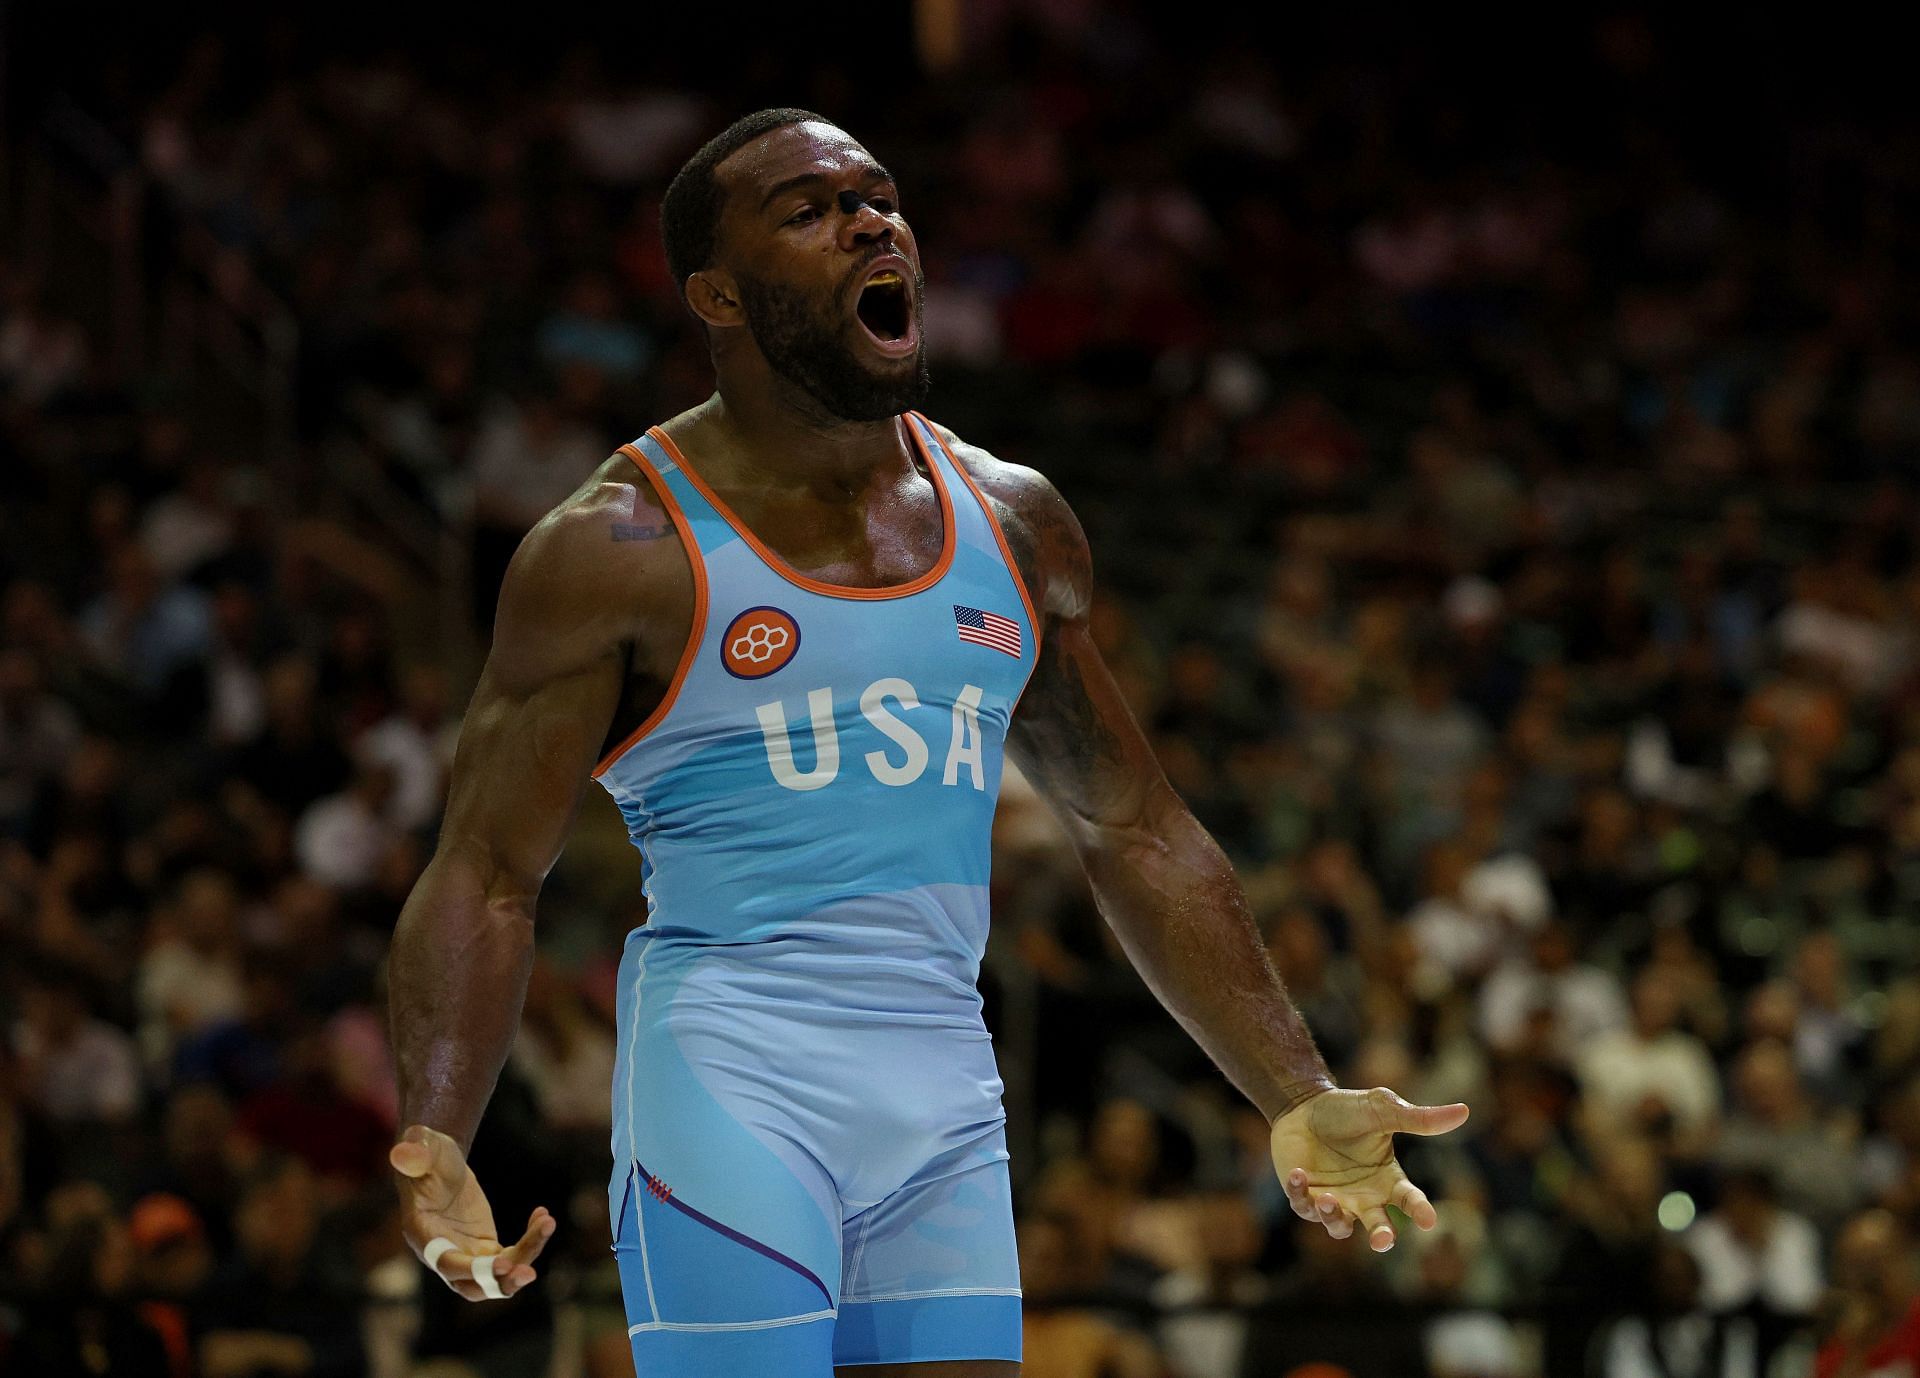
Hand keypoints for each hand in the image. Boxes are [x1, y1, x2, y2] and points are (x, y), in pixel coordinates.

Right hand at [390, 1124, 554, 1300]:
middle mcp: (443, 1254)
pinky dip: (530, 1242)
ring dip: (525, 1258)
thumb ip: (414, 1153)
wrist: (439, 1162)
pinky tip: (543, 1216)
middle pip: (472, 1286)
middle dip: (500, 1283)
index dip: (472, 1269)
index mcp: (423, 1234)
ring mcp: (465, 1254)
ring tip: (547, 1224)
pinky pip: (511, 1257)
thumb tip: (403, 1152)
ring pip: (497, 1276)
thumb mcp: (423, 1148)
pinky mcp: (484, 1248)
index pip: (446, 1263)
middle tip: (529, 1273)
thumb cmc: (426, 1152)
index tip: (501, 1264)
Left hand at [1270, 1086, 1468, 1251]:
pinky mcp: (1305, 1197)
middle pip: (1379, 1227)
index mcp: (1387, 1179)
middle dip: (1382, 1236)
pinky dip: (1300, 1194)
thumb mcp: (1382, 1110)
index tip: (1429, 1221)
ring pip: (1340, 1226)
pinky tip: (1299, 1173)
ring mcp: (1336, 1200)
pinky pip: (1304, 1206)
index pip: (1409, 1199)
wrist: (1302, 1105)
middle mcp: (1364, 1196)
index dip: (1420, 1210)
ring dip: (1334, 1217)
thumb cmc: (1346, 1109)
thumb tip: (1464, 1111)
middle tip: (1383, 1239)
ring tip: (1328, 1198)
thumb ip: (1418, 1118)